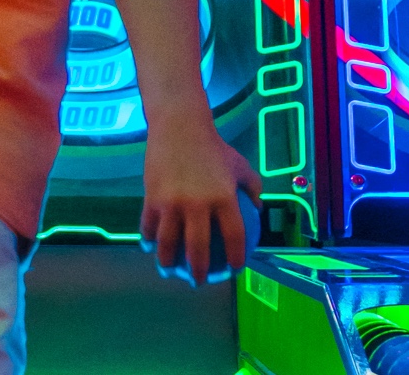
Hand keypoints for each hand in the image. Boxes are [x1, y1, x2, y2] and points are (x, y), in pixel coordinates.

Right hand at [139, 120, 260, 286]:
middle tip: (199, 281)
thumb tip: (258, 209)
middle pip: (197, 248)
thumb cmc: (213, 147)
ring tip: (169, 270)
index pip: (234, 236)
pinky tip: (150, 246)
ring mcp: (172, 203)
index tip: (235, 268)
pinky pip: (149, 226)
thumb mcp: (240, 164)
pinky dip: (149, 239)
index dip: (235, 256)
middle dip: (198, 270)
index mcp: (224, 198)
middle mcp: (198, 204)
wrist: (179, 127)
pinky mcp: (152, 198)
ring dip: (167, 261)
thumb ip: (253, 187)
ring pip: (168, 242)